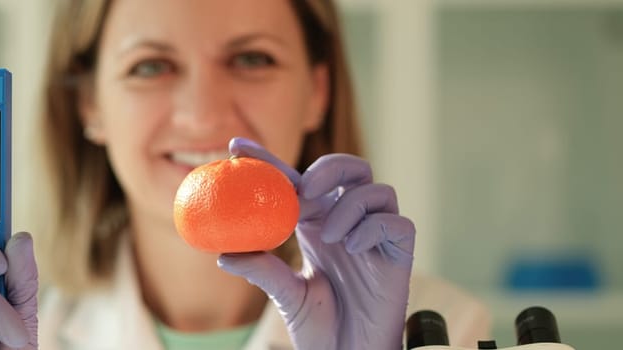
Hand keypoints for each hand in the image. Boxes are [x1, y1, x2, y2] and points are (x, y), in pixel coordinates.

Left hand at [218, 137, 414, 349]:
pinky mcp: (400, 254)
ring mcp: (375, 236)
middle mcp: (346, 222)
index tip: (235, 147)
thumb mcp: (285, 295)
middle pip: (349, 168)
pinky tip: (353, 247)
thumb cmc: (320, 327)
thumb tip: (223, 256)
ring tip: (329, 237)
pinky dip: (372, 227)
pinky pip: (396, 223)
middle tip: (306, 189)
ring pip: (376, 189)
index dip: (268, 160)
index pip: (294, 181)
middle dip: (328, 168)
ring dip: (349, 205)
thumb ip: (262, 271)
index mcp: (315, 224)